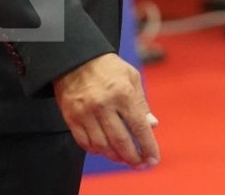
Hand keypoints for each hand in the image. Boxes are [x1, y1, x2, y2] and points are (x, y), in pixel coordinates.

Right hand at [52, 52, 160, 168]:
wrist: (76, 59)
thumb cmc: (109, 67)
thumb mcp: (131, 77)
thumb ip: (142, 103)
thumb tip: (152, 125)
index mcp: (123, 93)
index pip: (138, 126)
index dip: (147, 145)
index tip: (153, 158)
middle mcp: (104, 105)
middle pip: (120, 140)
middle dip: (133, 157)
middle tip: (140, 164)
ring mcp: (86, 113)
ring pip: (102, 145)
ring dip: (115, 156)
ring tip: (124, 158)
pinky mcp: (72, 118)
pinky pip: (84, 142)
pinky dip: (96, 150)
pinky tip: (104, 150)